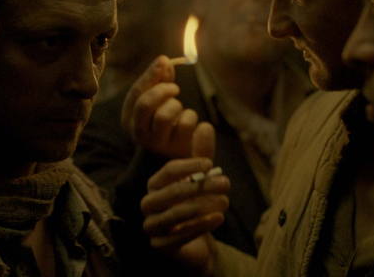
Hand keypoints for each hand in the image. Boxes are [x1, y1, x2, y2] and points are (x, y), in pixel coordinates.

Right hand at [121, 55, 204, 157]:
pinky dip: (191, 116)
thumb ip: (159, 79)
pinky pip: (186, 124)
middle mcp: (138, 133)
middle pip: (145, 104)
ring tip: (180, 109)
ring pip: (164, 115)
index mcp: (129, 118)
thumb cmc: (164, 121)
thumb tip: (164, 59)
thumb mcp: (157, 100)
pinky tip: (189, 121)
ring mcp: (157, 144)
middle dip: (163, 90)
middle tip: (175, 89)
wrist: (175, 156)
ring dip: (177, 105)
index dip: (151, 74)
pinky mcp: (176, 150)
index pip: (136, 93)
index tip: (165, 61)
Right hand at [140, 124, 227, 274]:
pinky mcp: (160, 246)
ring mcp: (152, 226)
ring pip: (174, 215)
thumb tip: (206, 126)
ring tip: (225, 201)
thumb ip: (202, 155)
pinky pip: (179, 236)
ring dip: (202, 207)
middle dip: (201, 187)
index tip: (211, 164)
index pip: (167, 171)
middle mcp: (148, 204)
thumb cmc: (195, 204)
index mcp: (154, 184)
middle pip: (171, 192)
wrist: (194, 240)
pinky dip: (200, 226)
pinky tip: (218, 218)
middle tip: (225, 182)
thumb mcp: (200, 179)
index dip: (189, 166)